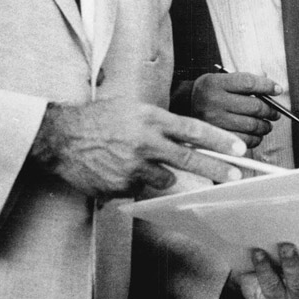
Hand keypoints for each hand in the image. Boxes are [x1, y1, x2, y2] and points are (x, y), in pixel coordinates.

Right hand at [29, 98, 245, 198]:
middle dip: (217, 168)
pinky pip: (139, 189)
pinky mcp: (120, 187)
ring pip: (164, 179)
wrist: (60, 137)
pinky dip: (133, 183)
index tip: (239, 148)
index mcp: (150, 119)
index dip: (219, 140)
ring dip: (158, 174)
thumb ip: (159, 124)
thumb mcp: (132, 109)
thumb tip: (188, 140)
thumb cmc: (97, 119)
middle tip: (236, 174)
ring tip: (132, 160)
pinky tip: (115, 169)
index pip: (193, 129)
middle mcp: (145, 142)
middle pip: (190, 159)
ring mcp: (133, 167)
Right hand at [191, 71, 280, 148]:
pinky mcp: (216, 139)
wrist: (182, 108)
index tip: (277, 90)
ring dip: (265, 126)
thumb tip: (273, 89)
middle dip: (270, 110)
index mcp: (216, 83)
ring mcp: (215, 122)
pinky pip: (245, 141)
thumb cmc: (208, 92)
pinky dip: (256, 139)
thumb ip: (244, 81)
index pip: (249, 82)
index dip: (267, 86)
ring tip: (266, 124)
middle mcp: (214, 102)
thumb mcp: (220, 79)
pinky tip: (255, 134)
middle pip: (254, 106)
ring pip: (252, 125)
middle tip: (274, 113)